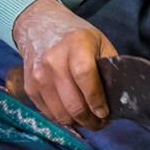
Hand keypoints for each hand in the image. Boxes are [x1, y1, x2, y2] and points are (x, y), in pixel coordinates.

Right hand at [12, 0, 116, 129]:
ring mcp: (38, 75)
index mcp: (75, 44)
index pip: (84, 76)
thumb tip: (119, 97)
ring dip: (78, 123)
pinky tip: (73, 111)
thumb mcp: (98, 41)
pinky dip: (64, 117)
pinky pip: (49, 114)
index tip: (106, 113)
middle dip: (92, 120)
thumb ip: (109, 67)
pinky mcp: (30, 87)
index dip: (97, 99)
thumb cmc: (74, 36)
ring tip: (89, 118)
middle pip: (73, 103)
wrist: (38, 26)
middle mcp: (53, 60)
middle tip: (102, 122)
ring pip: (61, 114)